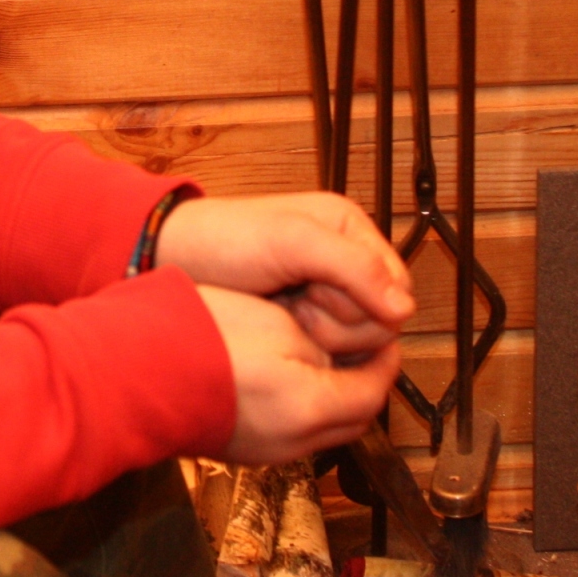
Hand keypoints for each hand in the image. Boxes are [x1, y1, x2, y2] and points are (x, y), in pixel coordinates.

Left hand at [153, 193, 414, 354]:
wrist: (173, 260)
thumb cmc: (226, 239)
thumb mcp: (292, 242)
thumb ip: (352, 268)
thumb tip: (404, 309)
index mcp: (349, 229)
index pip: (397, 283)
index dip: (367, 300)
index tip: (321, 291)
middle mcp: (343, 260)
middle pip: (380, 316)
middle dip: (338, 316)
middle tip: (297, 299)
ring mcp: (323, 292)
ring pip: (356, 338)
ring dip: (320, 331)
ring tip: (285, 310)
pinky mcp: (303, 319)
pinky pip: (328, 348)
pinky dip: (304, 342)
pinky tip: (278, 325)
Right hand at [197, 284, 403, 465]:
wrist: (137, 372)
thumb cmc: (203, 341)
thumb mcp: (278, 324)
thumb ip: (320, 347)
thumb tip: (332, 361)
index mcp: (311, 408)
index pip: (373, 393)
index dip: (385, 361)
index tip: (386, 337)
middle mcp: (294, 442)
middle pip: (353, 420)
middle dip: (365, 384)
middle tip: (364, 350)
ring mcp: (265, 452)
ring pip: (321, 429)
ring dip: (332, 398)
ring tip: (324, 359)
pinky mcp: (240, 450)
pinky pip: (289, 433)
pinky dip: (301, 409)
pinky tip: (285, 377)